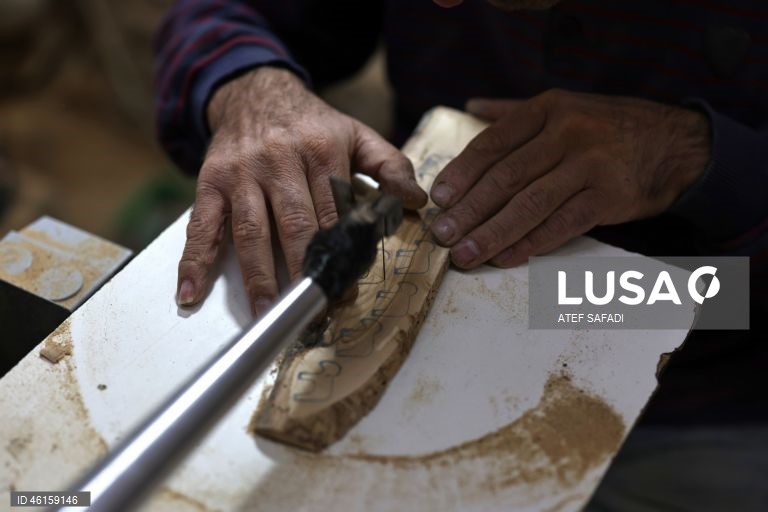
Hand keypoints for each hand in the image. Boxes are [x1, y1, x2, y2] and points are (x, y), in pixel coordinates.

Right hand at [177, 67, 426, 313]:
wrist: (255, 93)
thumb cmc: (312, 124)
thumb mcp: (356, 134)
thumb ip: (390, 165)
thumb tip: (416, 201)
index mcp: (321, 151)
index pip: (334, 212)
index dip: (340, 253)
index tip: (347, 288)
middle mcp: (278, 161)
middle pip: (294, 226)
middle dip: (304, 272)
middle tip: (312, 310)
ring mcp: (241, 173)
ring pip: (251, 231)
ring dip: (258, 277)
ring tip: (266, 314)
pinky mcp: (210, 182)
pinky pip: (201, 225)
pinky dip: (193, 261)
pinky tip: (189, 293)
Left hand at [429, 89, 709, 268]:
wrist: (675, 144)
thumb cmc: (607, 128)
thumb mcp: (564, 107)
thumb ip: (514, 111)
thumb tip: (472, 106)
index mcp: (547, 110)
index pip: (493, 144)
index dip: (462, 173)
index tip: (438, 198)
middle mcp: (566, 133)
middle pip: (506, 177)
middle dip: (469, 210)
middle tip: (441, 234)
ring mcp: (589, 165)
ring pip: (530, 204)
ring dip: (492, 233)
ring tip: (464, 254)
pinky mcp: (609, 196)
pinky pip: (562, 224)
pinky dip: (532, 243)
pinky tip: (506, 258)